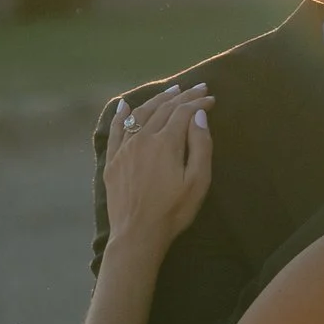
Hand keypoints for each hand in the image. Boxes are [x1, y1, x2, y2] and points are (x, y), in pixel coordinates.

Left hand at [102, 84, 213, 252]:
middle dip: (182, 96)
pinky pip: (116, 130)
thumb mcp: (198, 182)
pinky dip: (121, 114)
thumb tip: (199, 115)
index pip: (183, 112)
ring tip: (171, 90)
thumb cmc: (173, 211)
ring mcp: (124, 148)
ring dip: (157, 99)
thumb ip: (200, 146)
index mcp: (166, 142)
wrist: (137, 234)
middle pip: (163, 109)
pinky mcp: (112, 160)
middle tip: (197, 88)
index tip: (210, 98)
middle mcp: (143, 137)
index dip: (198, 103)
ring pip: (140, 114)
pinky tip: (125, 105)